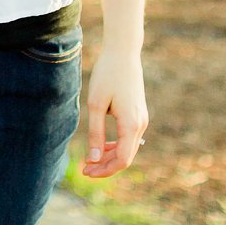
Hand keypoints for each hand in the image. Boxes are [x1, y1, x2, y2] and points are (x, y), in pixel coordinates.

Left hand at [80, 41, 148, 178]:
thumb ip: (95, 132)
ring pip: (127, 148)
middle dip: (105, 167)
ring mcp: (141, 120)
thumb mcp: (95, 104)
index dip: (104, 170)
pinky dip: (115, 145)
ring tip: (90, 160)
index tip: (85, 171)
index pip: (121, 160)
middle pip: (125, 157)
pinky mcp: (138, 114)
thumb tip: (93, 158)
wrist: (123, 53)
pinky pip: (128, 138)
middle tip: (84, 170)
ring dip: (109, 157)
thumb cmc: (107, 75)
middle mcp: (140, 125)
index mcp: (131, 124)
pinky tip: (101, 146)